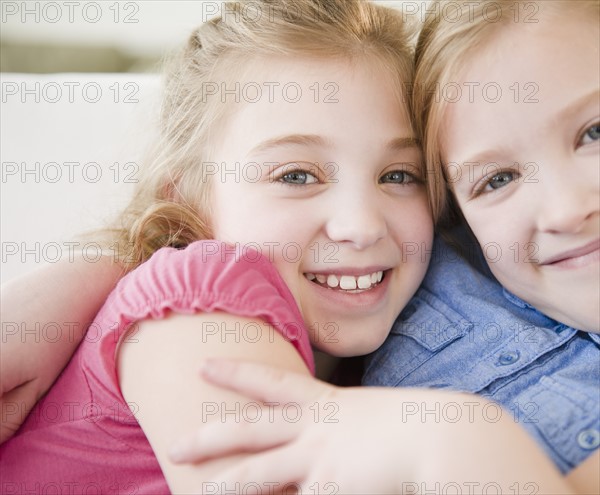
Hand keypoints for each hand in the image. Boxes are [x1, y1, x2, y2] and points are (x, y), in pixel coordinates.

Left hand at [168, 359, 407, 493]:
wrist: (447, 436)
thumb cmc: (417, 425)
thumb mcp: (371, 417)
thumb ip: (345, 427)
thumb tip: (331, 445)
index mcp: (326, 404)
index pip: (272, 382)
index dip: (236, 372)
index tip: (205, 365)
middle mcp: (315, 428)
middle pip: (250, 429)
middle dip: (210, 436)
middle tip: (175, 445)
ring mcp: (320, 458)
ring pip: (258, 475)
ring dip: (225, 488)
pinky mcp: (330, 489)